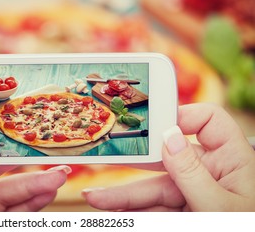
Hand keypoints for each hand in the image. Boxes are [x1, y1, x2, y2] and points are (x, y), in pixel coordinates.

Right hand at [82, 103, 254, 210]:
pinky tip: (117, 211)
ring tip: (98, 200)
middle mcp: (212, 172)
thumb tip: (169, 137)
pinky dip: (136, 210)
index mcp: (232, 160)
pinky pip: (157, 207)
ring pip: (156, 188)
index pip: (208, 121)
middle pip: (167, 159)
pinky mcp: (186, 210)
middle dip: (133, 164)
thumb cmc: (245, 227)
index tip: (152, 124)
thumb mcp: (220, 206)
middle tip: (106, 160)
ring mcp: (196, 192)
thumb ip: (192, 173)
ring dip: (125, 196)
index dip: (180, 117)